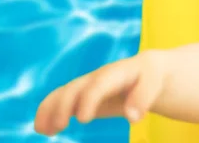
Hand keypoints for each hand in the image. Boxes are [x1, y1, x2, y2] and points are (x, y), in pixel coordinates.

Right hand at [34, 52, 162, 135]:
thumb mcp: (155, 82)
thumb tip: (133, 118)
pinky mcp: (84, 93)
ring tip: (43, 130)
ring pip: (65, 92)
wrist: (146, 69)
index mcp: (119, 70)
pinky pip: (62, 98)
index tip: (82, 118)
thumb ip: (144, 97)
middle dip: (65, 104)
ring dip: (51, 108)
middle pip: (78, 86)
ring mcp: (90, 83)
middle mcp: (100, 75)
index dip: (89, 98)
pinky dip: (50, 111)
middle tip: (58, 126)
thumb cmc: (152, 76)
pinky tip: (43, 129)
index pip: (101, 82)